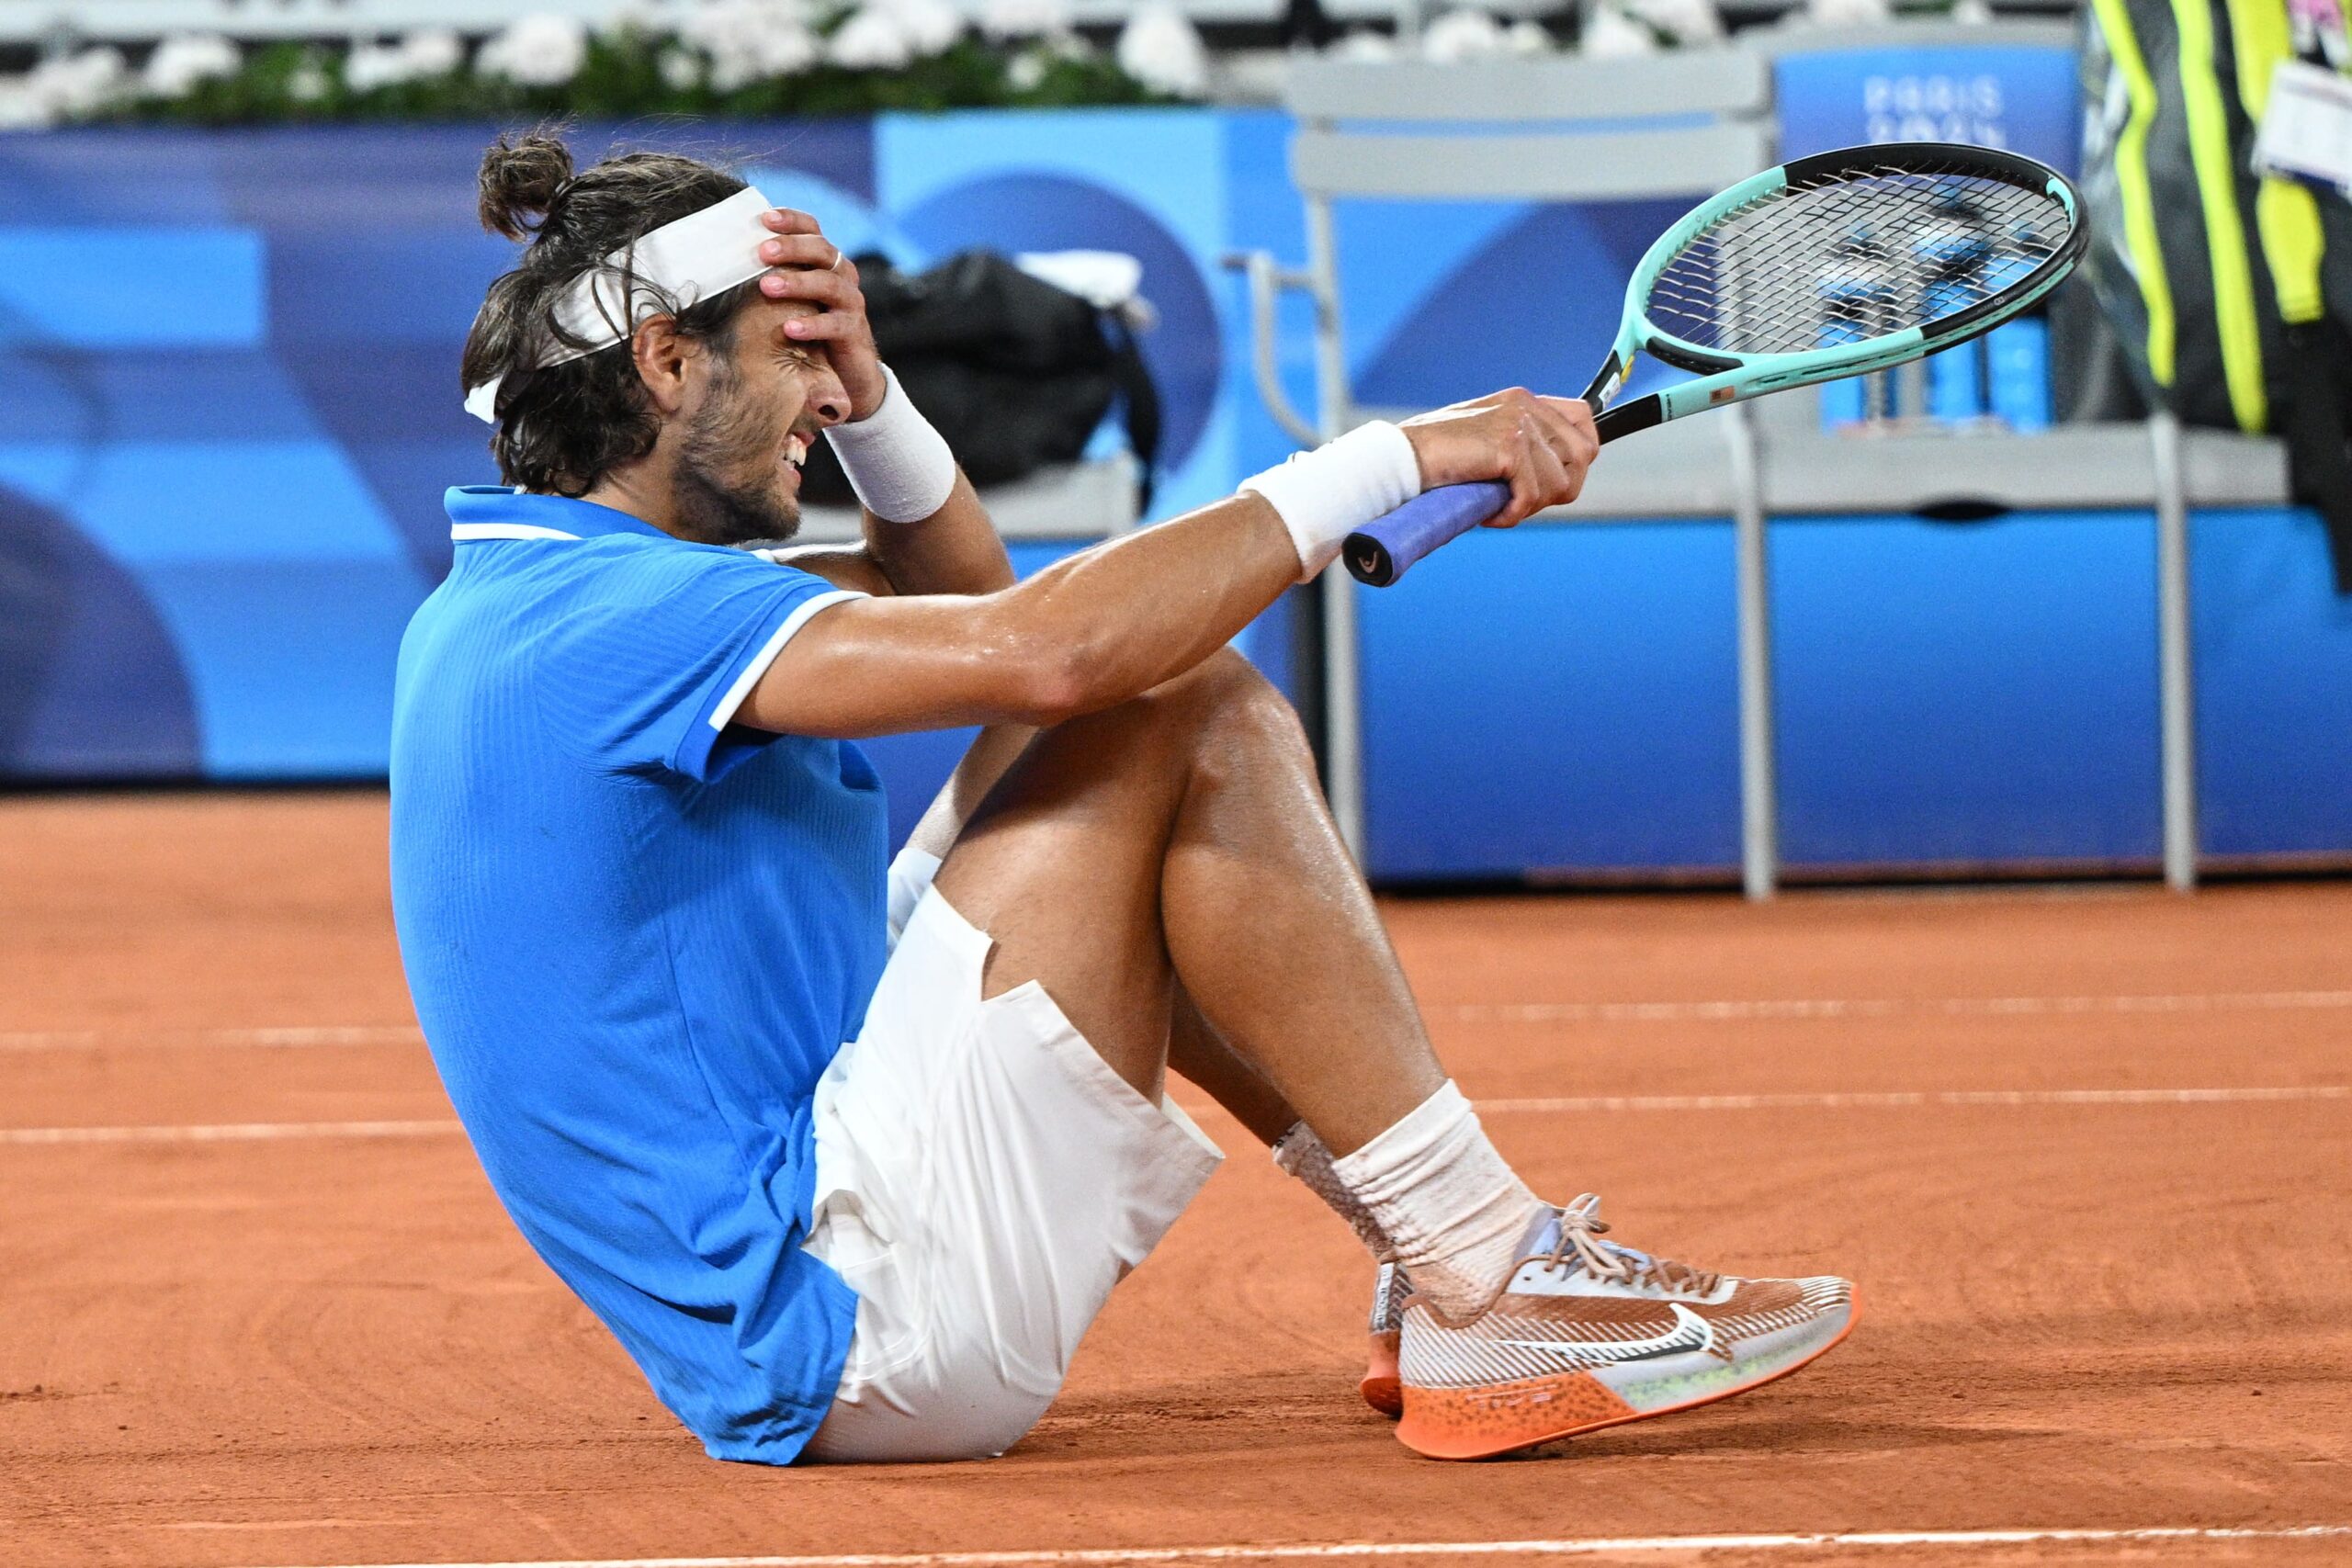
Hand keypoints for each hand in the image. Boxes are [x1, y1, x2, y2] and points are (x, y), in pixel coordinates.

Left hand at [756, 208, 886, 421]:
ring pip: (830, 284)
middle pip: (822, 250)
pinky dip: (812, 324)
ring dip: (798, 283)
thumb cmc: (810, 329)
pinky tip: (789, 328)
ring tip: (768, 287)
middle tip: (763, 251)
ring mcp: (851, 303)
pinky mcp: (854, 332)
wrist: (848, 372)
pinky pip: (835, 325)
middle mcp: (842, 275)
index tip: (764, 218)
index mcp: (825, 261)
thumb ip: (771, 278)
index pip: (812, 229)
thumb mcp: (792, 299)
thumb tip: (720, 263)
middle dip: (792, 247)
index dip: (791, 220)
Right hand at [1398, 388, 1598, 526]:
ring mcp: (1519, 423)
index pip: (1584, 419)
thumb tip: (1559, 477)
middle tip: (1518, 501)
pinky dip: (1512, 514)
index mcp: (1523, 401)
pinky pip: (1532, 494)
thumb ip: (1521, 448)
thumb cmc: (1434, 459)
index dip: (1579, 457)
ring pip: (1560, 481)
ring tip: (1497, 505)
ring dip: (1530, 505)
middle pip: (1581, 456)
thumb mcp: (1487, 444)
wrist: (1400, 460)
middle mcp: (1526, 406)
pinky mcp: (1508, 445)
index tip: (1555, 482)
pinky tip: (1488, 514)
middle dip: (1556, 489)